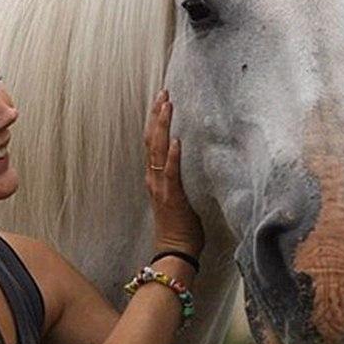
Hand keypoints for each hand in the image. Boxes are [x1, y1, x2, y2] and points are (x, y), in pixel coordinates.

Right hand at [144, 90, 203, 259]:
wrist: (175, 251)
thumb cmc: (181, 226)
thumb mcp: (178, 195)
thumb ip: (179, 177)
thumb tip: (192, 159)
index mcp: (155, 177)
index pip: (152, 142)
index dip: (155, 120)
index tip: (161, 100)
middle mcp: (153, 178)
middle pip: (151, 140)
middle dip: (157, 115)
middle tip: (163, 93)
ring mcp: (160, 187)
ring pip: (157, 150)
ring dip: (162, 127)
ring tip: (167, 106)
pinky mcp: (171, 197)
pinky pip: (170, 173)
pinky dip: (172, 156)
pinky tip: (176, 141)